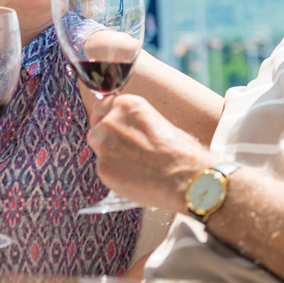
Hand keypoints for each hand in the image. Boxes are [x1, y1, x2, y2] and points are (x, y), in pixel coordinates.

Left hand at [86, 94, 214, 211]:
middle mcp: (111, 121)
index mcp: (127, 105)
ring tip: (135, 166)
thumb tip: (124, 129)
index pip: (103, 106)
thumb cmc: (181, 151)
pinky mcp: (103, 168)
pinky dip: (114, 174)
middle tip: (127, 151)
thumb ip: (135, 122)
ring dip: (110, 156)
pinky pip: (104, 169)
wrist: (185, 178)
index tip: (110, 127)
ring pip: (99, 150)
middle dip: (107, 139)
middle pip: (98, 129)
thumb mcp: (158, 122)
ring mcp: (105, 145)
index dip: (106, 118)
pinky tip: (134, 177)